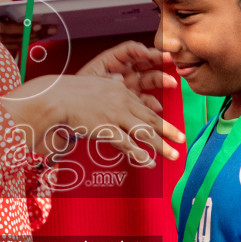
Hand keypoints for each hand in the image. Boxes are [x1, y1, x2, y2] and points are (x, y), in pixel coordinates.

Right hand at [0, 17, 56, 50]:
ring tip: (50, 32)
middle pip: (16, 38)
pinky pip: (17, 46)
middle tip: (53, 29)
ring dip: (35, 38)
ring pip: (17, 44)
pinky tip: (40, 36)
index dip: (24, 28)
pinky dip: (28, 41)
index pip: (7, 28)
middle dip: (36, 34)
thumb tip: (30, 13)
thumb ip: (11, 6)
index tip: (39, 25)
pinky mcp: (0, 49)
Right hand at [3, 70, 183, 166]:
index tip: (173, 129)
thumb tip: (119, 79)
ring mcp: (115, 116)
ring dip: (161, 146)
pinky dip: (139, 154)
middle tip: (183, 141)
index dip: (162, 120)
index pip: (146, 108)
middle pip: (151, 120)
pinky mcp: (106, 128)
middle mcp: (122, 103)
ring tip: (173, 155)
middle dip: (169, 132)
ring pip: (144, 133)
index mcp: (121, 91)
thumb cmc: (72, 92)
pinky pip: (127, 144)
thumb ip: (111, 84)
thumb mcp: (97, 83)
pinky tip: (148, 162)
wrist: (57, 97)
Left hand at [79, 41, 176, 113]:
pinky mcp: (132, 99)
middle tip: (170, 59)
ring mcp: (130, 84)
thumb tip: (119, 78)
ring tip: (171, 82)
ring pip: (149, 78)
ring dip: (161, 79)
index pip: (129, 50)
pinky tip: (157, 106)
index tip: (146, 52)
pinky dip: (152, 103)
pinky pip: (145, 99)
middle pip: (145, 60)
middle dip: (158, 59)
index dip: (139, 49)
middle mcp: (125, 69)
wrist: (74, 105)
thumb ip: (106, 77)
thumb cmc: (80, 88)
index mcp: (113, 59)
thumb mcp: (90, 78)